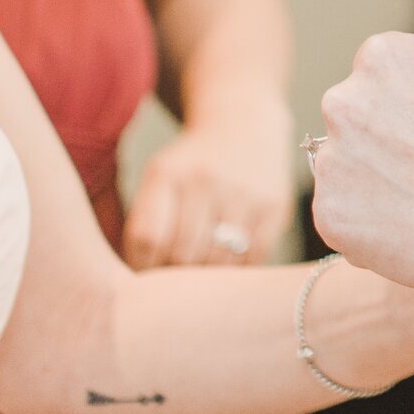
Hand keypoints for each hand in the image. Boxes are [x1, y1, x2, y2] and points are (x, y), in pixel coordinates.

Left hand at [123, 92, 294, 266]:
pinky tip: (232, 261)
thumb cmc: (190, 164)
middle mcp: (206, 180)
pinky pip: (253, 259)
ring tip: (204, 269)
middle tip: (179, 277)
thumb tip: (137, 291)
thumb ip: (144, 227)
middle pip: (183, 256)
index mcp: (167, 174)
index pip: (147, 241)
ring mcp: (244, 192)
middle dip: (177, 275)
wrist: (243, 122)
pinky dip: (240, 270)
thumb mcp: (157, 180)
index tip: (149, 271)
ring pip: (219, 263)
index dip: (144, 267)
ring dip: (209, 276)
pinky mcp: (275, 205)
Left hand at [313, 31, 413, 294]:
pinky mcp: (328, 215)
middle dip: (383, 136)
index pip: (379, 75)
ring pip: (346, 166)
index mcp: (382, 57)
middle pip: (354, 117)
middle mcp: (344, 101)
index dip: (412, 103)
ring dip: (374, 179)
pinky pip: (344, 214)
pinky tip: (413, 225)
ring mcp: (332, 161)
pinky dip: (370, 222)